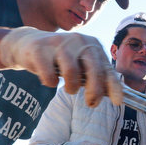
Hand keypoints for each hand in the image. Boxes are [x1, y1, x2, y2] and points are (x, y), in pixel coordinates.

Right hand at [0, 27, 121, 106]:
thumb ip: (95, 76)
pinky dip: (51, 83)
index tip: (117, 102)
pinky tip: (50, 80)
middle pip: (92, 69)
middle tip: (91, 103)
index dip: (113, 86)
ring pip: (71, 72)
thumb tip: (114, 95)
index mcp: (92, 44)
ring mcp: (58, 43)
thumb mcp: (80, 64)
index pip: (106, 67)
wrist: (28, 44)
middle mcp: (78, 40)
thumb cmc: (60, 59)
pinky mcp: (39, 49)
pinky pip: (49, 75)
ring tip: (69, 89)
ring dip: (71, 87)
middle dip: (94, 90)